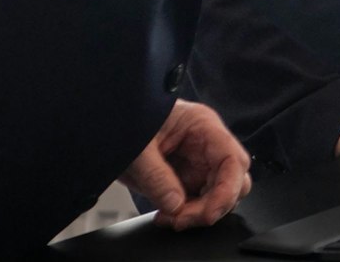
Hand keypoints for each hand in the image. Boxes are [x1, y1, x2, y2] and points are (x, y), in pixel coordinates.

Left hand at [119, 100, 251, 230]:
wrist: (106, 124)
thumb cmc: (125, 121)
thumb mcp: (137, 150)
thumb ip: (156, 177)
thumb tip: (176, 205)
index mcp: (202, 125)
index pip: (233, 160)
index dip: (228, 190)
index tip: (208, 214)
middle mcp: (207, 144)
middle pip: (233, 181)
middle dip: (212, 206)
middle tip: (181, 218)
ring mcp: (199, 162)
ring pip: (219, 195)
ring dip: (198, 213)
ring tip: (169, 218)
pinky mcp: (187, 177)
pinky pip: (199, 202)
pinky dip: (186, 214)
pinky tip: (167, 216)